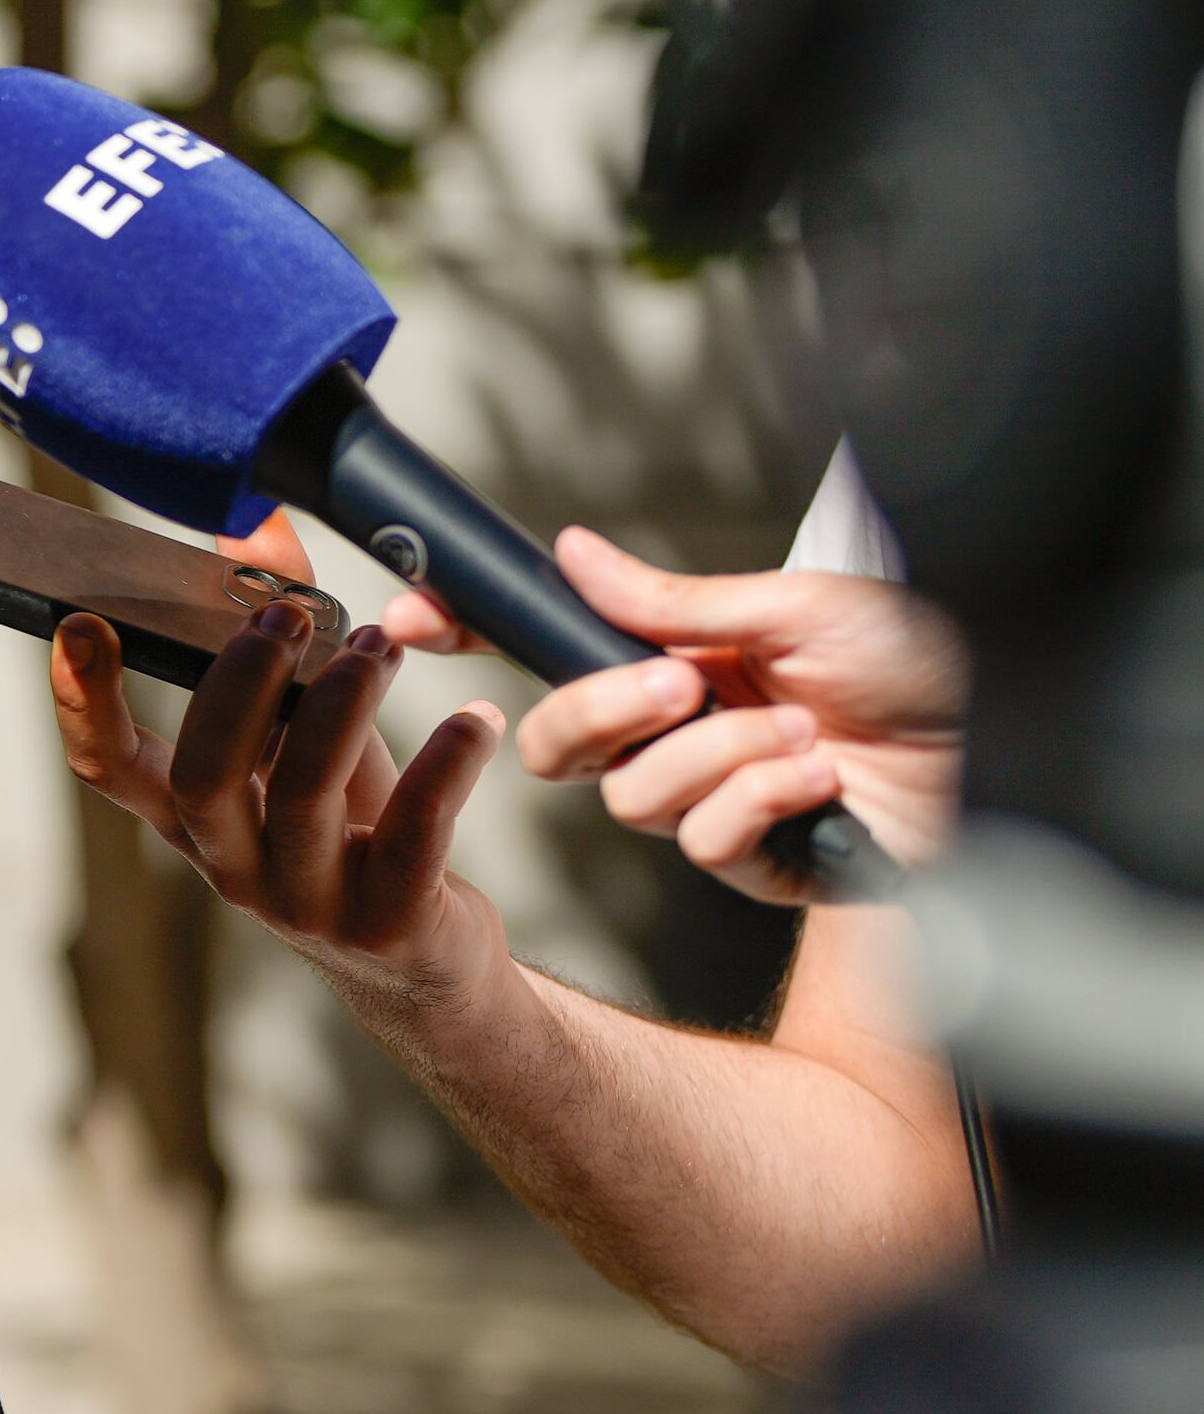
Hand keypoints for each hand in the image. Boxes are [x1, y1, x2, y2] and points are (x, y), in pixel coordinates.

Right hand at [48, 518, 507, 1002]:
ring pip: (306, 796)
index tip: (83, 623)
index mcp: (195, 819)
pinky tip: (477, 718)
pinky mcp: (390, 922)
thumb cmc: (351, 826)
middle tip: (290, 618)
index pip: (110, 769)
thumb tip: (252, 527)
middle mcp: (233, 867)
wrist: (423, 963)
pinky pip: (416, 833)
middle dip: (243, 685)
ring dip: (345, 703)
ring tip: (382, 645)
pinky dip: (447, 764)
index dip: (85, 701)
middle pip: (207, 776)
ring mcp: (309, 903)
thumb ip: (277, 634)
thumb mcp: (305, 736)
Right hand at [379, 529, 963, 904]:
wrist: (1003, 752)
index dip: (468, 633)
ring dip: (722, 756)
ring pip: (629, 795)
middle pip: (555, 743)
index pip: (545, 648)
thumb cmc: (920, 667)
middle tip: (683, 683)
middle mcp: (679, 729)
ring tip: (805, 735)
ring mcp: (708, 798)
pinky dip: (763, 800)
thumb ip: (674, 598)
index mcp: (676, 657)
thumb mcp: (795, 607)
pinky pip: (700, 838)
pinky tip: (820, 782)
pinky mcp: (748, 860)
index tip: (411, 621)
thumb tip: (574, 553)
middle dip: (605, 710)